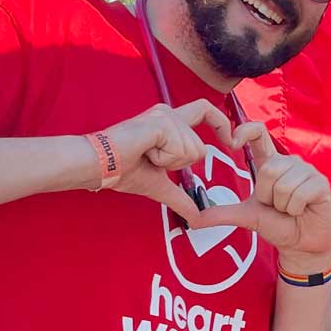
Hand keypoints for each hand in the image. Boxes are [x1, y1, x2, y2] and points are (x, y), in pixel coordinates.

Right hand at [96, 100, 241, 222]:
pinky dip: (164, 160)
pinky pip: (180, 151)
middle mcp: (170, 113)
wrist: (99, 166)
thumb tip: (198, 220)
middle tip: (152, 160)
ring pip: (192, 151)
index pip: (207, 111)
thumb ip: (181, 199)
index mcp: (170, 122)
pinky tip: (144, 153)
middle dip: (180, 165)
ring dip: (169, 163)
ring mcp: (165, 116)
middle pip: (200, 148)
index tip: (231, 142)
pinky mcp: (161, 122)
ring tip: (145, 156)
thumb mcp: (160, 186)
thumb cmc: (123, 171)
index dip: (223, 124)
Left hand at [196, 122, 330, 267]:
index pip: (258, 133)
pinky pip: (299, 193)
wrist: (301, 246)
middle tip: (276, 205)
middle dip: (267, 196)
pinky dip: (295, 209)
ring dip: (282, 205)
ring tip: (289, 209)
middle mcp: (289, 162)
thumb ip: (222, 213)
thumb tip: (193, 219)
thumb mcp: (246, 217)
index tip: (233, 142)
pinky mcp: (321, 184)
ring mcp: (307, 171)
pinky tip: (302, 211)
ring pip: (283, 184)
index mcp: (271, 163)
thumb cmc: (278, 226)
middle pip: (269, 169)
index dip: (245, 130)